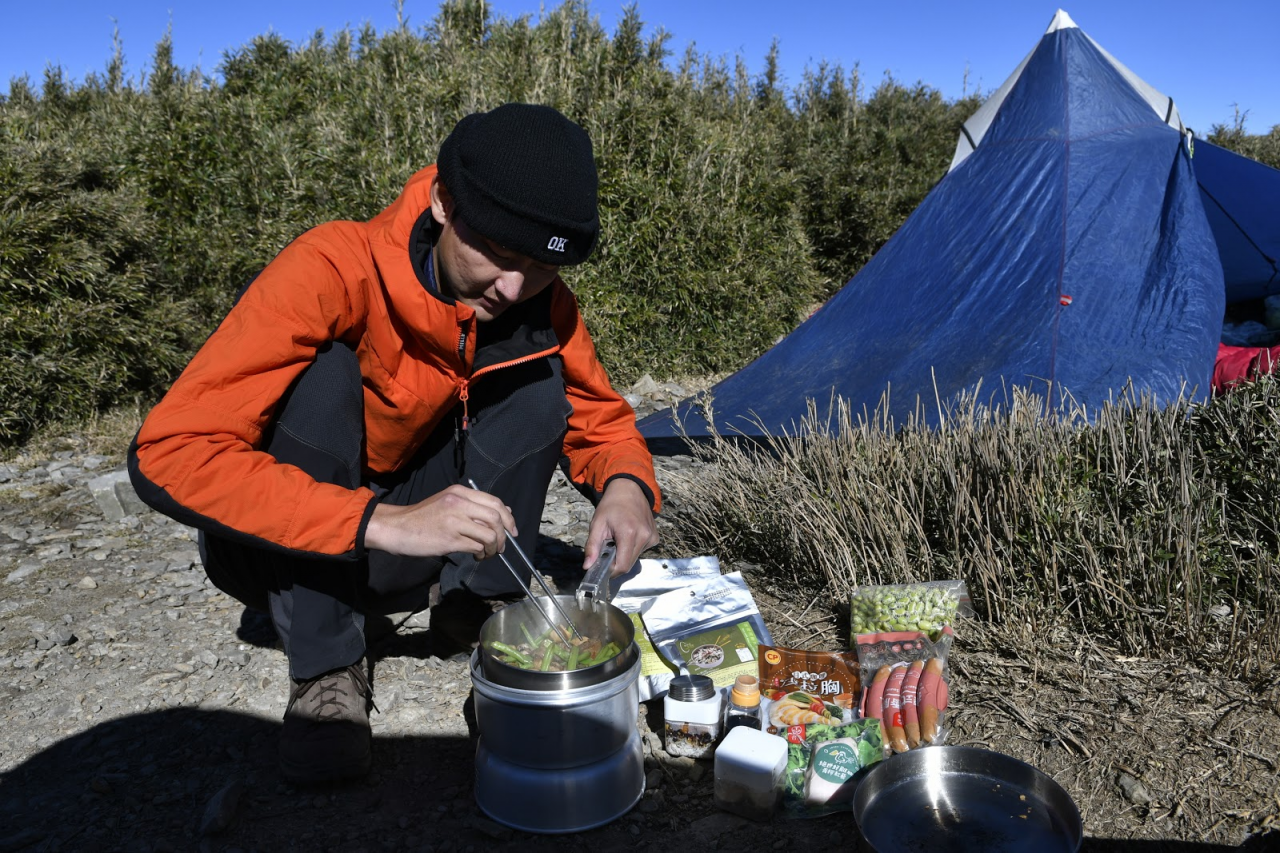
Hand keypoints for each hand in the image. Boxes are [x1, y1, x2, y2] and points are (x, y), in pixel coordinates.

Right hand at [364, 484, 516, 558]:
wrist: (397, 527)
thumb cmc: (423, 517)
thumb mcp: (448, 503)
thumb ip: (473, 506)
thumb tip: (505, 513)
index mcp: (460, 492)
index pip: (495, 502)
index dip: (508, 518)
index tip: (512, 531)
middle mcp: (459, 503)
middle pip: (496, 518)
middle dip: (504, 535)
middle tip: (501, 547)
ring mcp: (454, 521)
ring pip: (489, 535)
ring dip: (493, 548)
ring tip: (487, 553)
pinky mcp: (450, 539)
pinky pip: (476, 547)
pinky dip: (481, 553)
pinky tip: (476, 555)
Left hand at [584, 478, 657, 576]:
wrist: (629, 489)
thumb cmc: (611, 505)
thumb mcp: (597, 524)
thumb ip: (592, 546)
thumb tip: (587, 566)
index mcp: (629, 533)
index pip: (622, 565)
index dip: (611, 571)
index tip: (602, 567)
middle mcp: (644, 536)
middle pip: (629, 565)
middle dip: (616, 563)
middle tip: (608, 550)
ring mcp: (651, 537)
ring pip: (635, 559)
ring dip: (624, 555)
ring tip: (618, 540)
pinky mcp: (655, 538)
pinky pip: (641, 551)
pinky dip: (632, 549)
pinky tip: (628, 536)